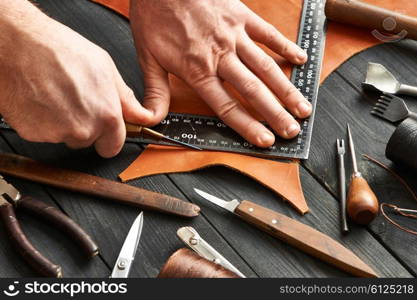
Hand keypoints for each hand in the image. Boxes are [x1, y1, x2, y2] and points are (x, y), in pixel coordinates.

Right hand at [0, 1, 151, 156]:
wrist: (17, 45)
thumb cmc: (58, 49)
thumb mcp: (105, 68)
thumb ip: (125, 99)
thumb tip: (140, 114)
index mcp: (106, 116)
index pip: (114, 147)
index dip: (109, 137)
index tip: (105, 131)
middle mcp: (84, 130)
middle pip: (89, 141)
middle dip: (85, 127)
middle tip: (75, 100)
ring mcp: (57, 134)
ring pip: (66, 137)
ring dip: (63, 123)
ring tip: (56, 94)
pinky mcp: (33, 134)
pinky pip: (44, 134)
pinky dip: (43, 121)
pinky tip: (42, 99)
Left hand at [130, 0, 310, 146]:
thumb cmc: (155, 15)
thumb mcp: (147, 56)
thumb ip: (155, 92)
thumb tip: (152, 119)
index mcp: (197, 70)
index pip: (227, 105)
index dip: (247, 125)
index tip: (265, 140)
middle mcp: (220, 55)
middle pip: (253, 90)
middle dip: (275, 114)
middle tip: (292, 131)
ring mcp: (234, 35)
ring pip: (266, 67)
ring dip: (286, 89)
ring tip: (302, 107)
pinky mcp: (242, 16)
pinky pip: (268, 33)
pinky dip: (286, 46)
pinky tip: (300, 60)